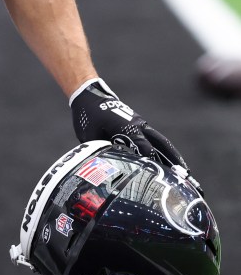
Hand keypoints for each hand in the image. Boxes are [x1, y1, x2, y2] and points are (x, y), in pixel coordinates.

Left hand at [69, 78, 188, 172]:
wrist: (90, 96)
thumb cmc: (88, 116)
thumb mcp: (90, 135)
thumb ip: (100, 151)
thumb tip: (105, 170)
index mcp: (126, 127)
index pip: (144, 147)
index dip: (153, 161)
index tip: (163, 176)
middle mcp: (138, 126)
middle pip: (161, 145)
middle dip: (174, 162)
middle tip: (186, 178)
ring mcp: (141, 126)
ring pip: (162, 143)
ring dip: (175, 158)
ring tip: (186, 175)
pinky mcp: (140, 127)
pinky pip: (157, 141)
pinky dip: (166, 153)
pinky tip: (172, 165)